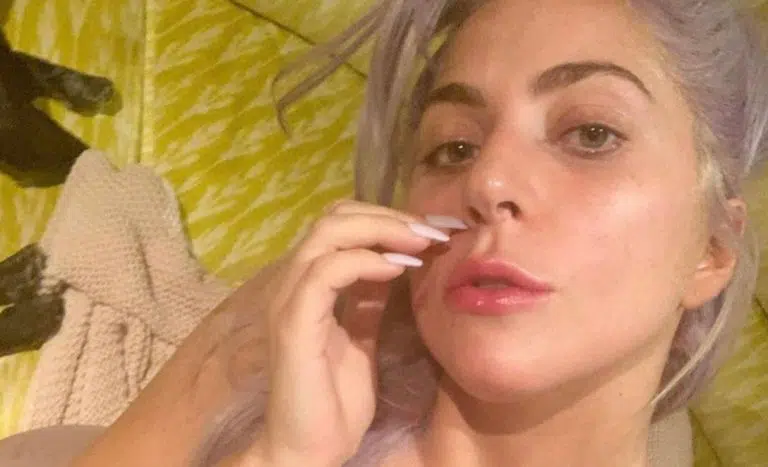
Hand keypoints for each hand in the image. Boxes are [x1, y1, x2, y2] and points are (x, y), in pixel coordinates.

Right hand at [239, 200, 449, 466]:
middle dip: (388, 216)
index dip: (386, 217)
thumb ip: (368, 300)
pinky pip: (327, 272)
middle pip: (334, 217)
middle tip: (432, 230)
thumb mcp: (361, 338)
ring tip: (421, 242)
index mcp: (308, 285)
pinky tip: (398, 268)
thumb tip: (393, 262)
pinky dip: (365, 261)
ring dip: (382, 230)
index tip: (433, 229)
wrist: (309, 449)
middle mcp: (292, 283)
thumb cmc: (335, 400)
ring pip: (328, 233)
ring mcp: (289, 300)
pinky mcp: (293, 322)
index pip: (341, 225)